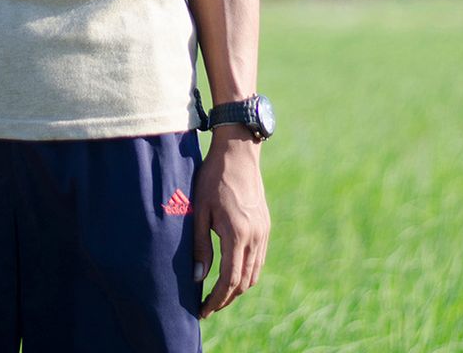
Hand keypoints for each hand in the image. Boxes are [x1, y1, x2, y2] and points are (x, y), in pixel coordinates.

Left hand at [192, 131, 269, 315]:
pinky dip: (247, 273)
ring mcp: (263, 231)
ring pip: (255, 272)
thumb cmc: (213, 179)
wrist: (238, 153)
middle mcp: (255, 236)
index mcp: (237, 234)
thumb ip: (199, 246)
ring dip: (238, 288)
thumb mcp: (200, 211)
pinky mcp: (265, 225)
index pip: (229, 279)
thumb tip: (198, 277)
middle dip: (226, 299)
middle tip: (208, 307)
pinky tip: (233, 272)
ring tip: (218, 294)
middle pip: (244, 281)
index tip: (202, 310)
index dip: (216, 299)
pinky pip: (259, 259)